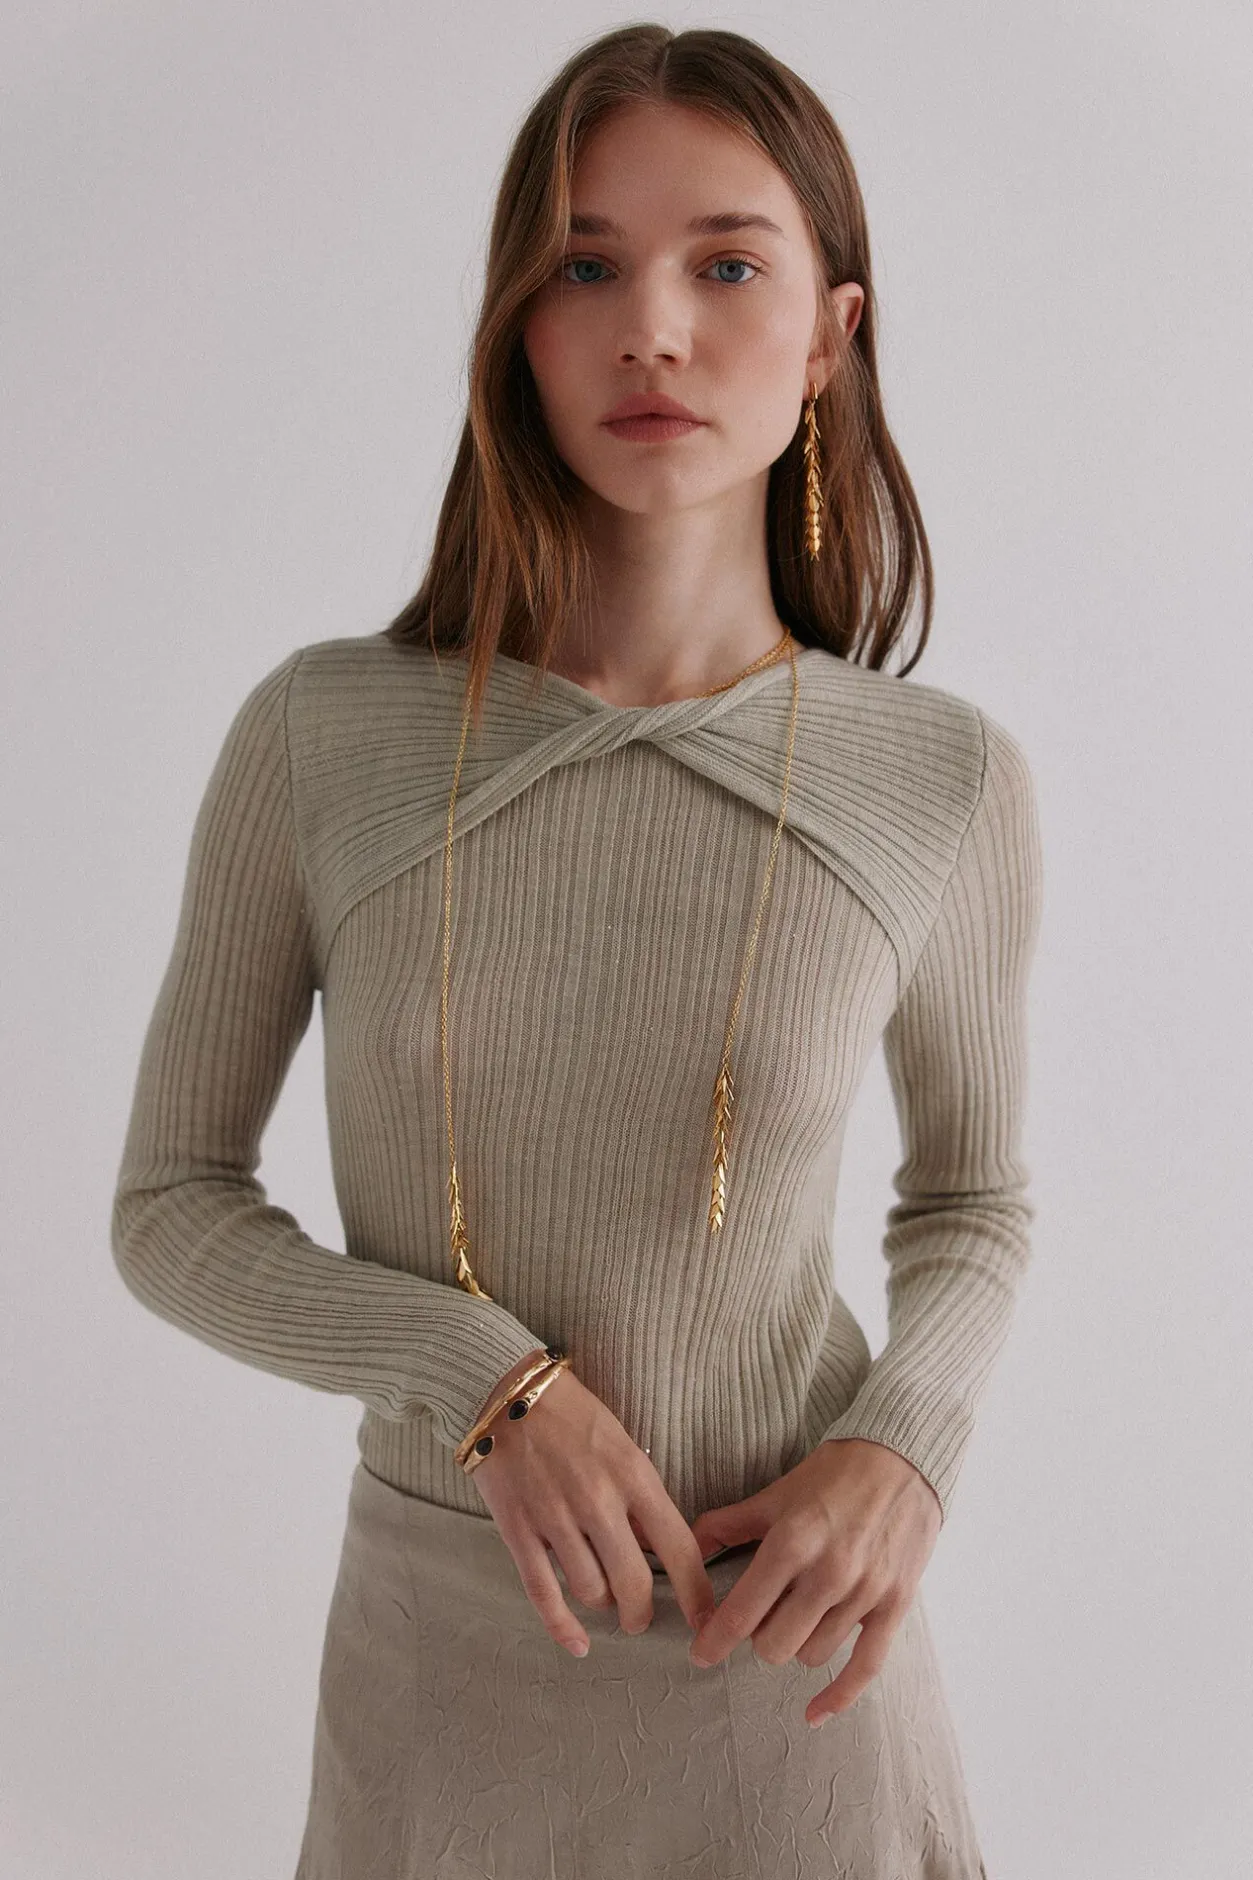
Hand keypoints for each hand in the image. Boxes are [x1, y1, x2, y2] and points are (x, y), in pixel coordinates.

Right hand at [467, 1361, 717, 1657]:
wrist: (505, 1390)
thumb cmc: (570, 1414)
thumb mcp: (621, 1443)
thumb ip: (638, 1496)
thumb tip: (657, 1548)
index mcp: (633, 1474)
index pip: (678, 1547)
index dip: (696, 1593)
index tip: (706, 1619)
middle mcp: (598, 1499)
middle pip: (634, 1583)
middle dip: (642, 1612)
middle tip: (641, 1618)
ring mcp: (555, 1516)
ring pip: (591, 1591)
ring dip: (603, 1607)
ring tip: (606, 1604)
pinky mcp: (518, 1528)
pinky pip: (543, 1592)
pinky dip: (562, 1627)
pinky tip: (577, 1643)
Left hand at [686, 1437, 941, 1726]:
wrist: (902, 1457)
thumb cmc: (834, 1473)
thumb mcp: (776, 1494)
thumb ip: (727, 1525)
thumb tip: (684, 1548)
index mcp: (791, 1542)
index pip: (743, 1612)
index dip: (715, 1640)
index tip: (700, 1654)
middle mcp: (828, 1572)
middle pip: (775, 1645)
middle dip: (759, 1638)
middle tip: (760, 1618)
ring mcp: (864, 1592)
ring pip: (813, 1654)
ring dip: (797, 1644)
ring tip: (798, 1617)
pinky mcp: (895, 1605)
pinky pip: (866, 1667)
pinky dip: (838, 1696)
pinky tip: (813, 1713)